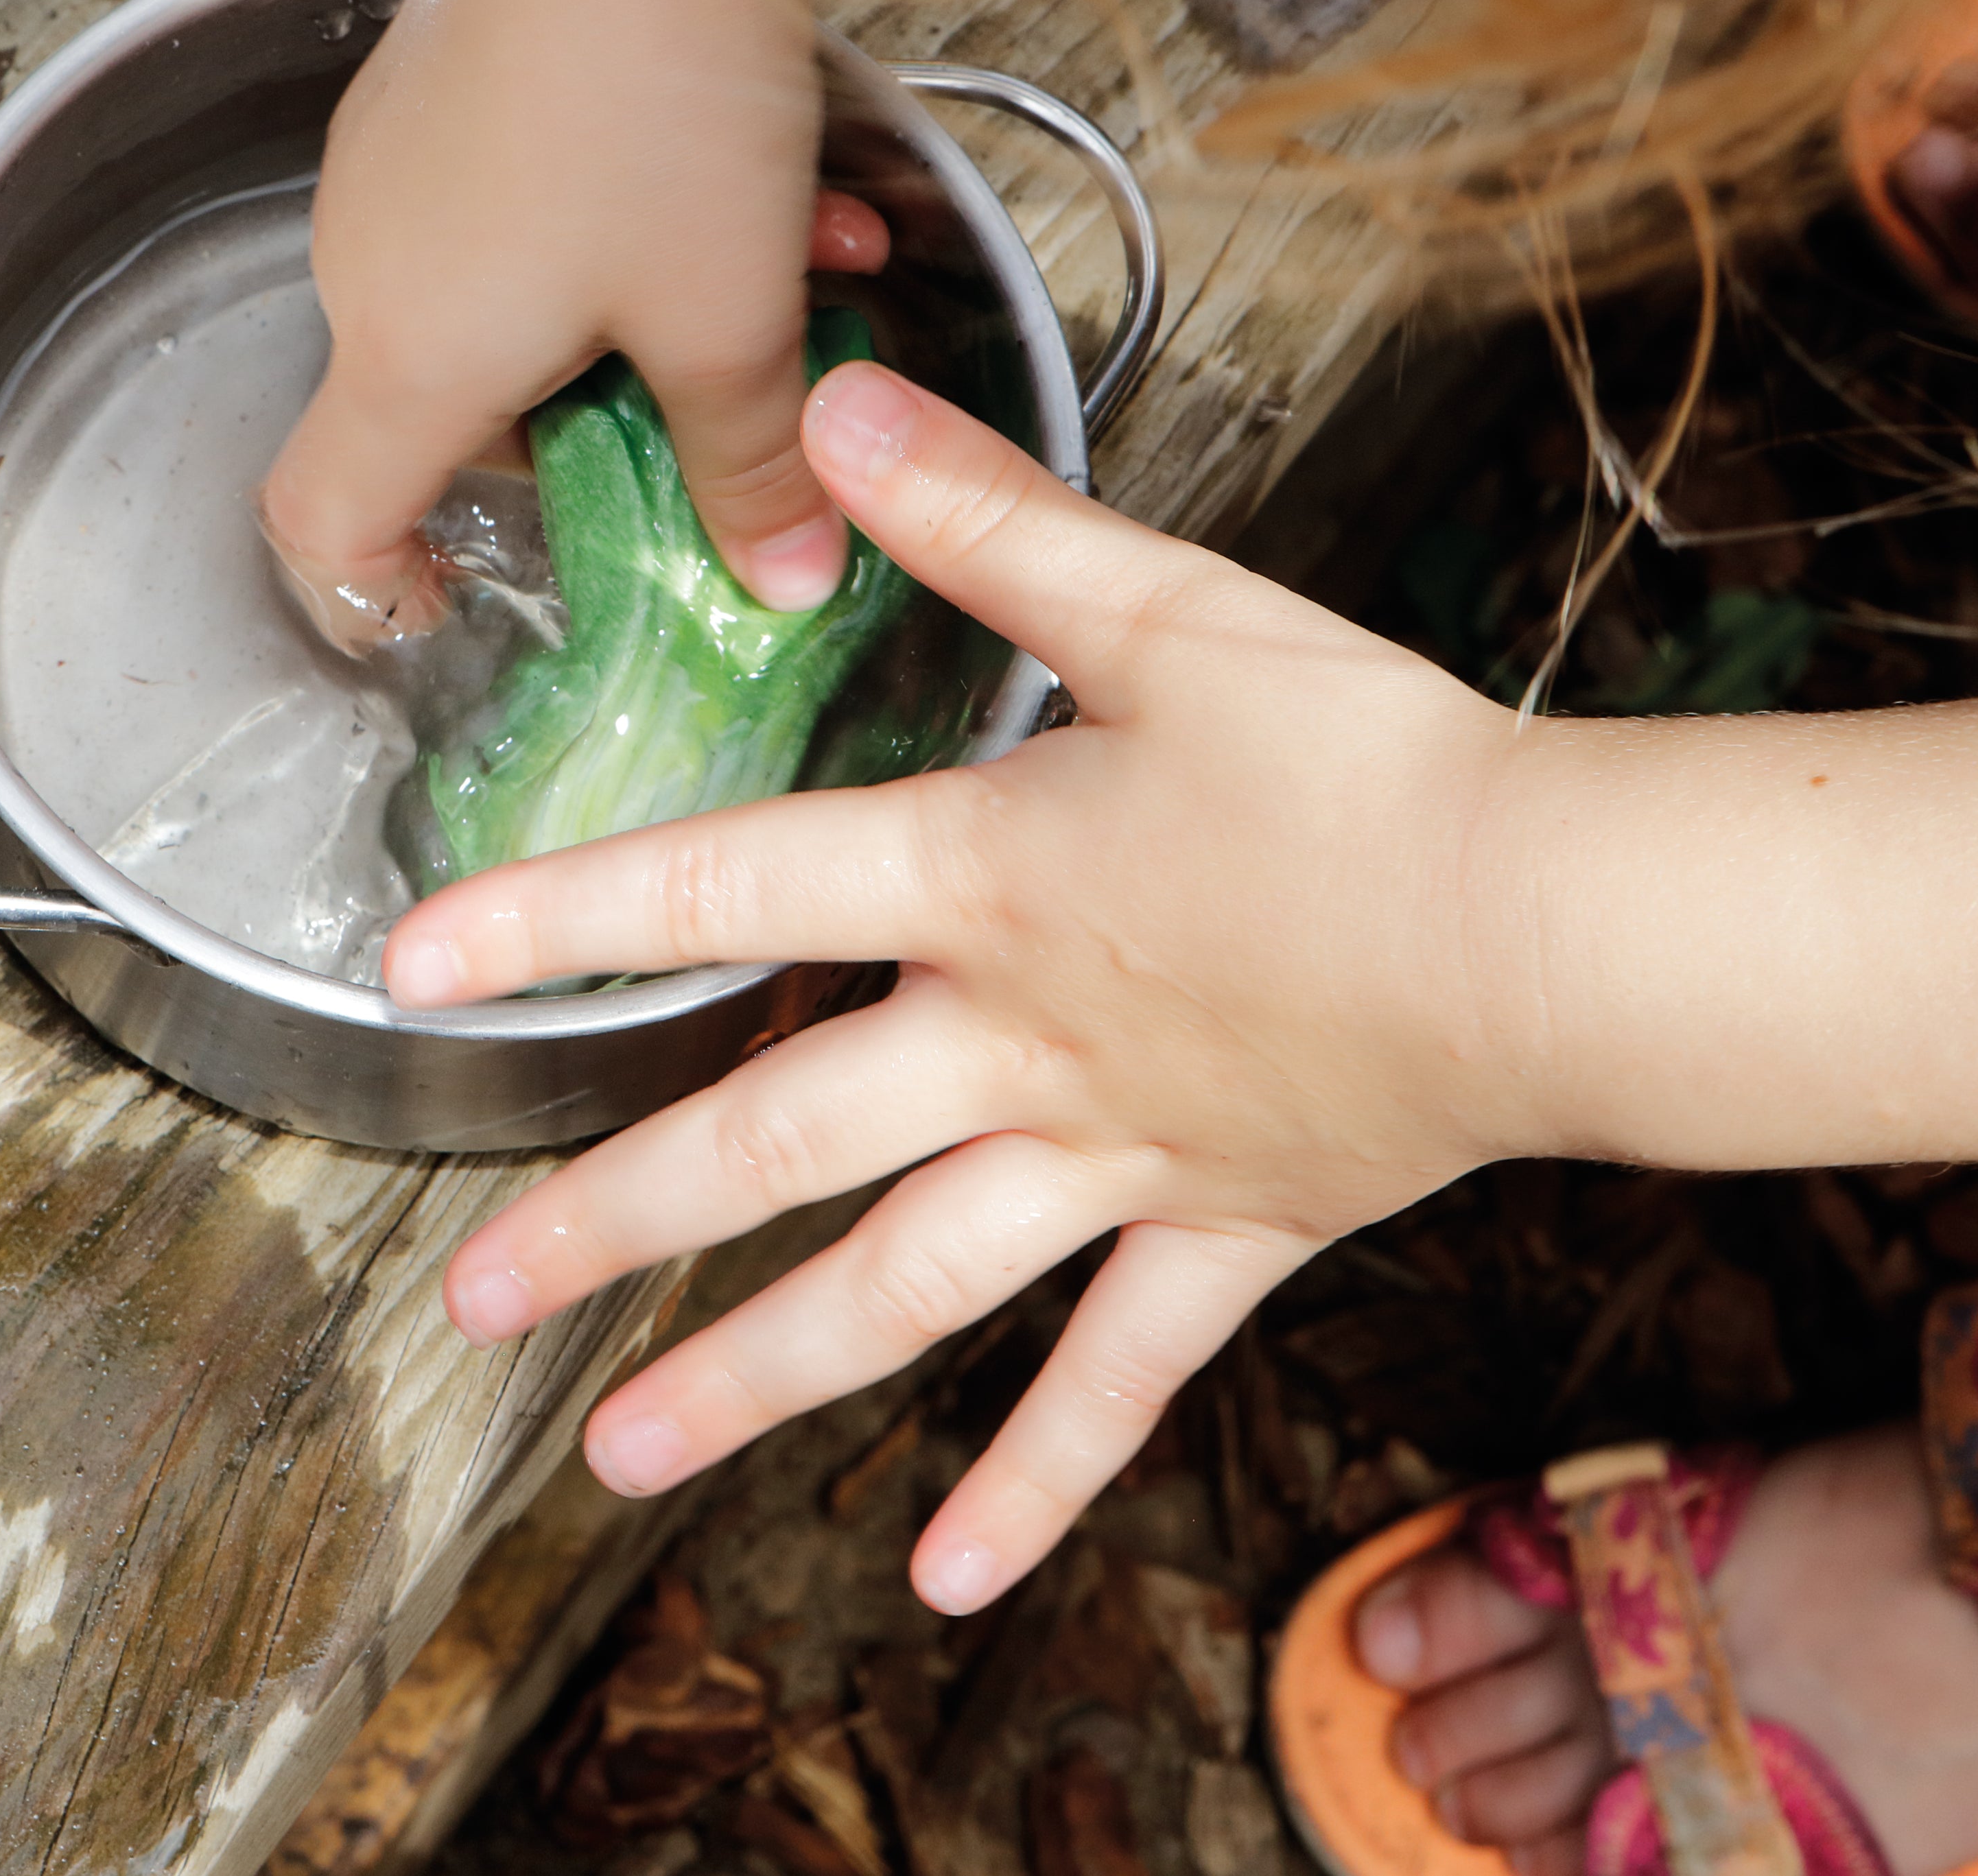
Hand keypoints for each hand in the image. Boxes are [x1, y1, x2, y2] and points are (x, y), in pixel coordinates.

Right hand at [259, 0, 882, 647]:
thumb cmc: (662, 112)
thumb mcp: (732, 322)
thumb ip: (751, 466)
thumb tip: (787, 580)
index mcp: (408, 358)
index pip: (324, 519)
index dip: (370, 588)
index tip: (445, 602)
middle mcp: (367, 261)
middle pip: (454, 401)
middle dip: (596, 418)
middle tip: (726, 403)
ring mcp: (396, 156)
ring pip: (517, 286)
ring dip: (650, 301)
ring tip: (805, 260)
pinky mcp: (443, 71)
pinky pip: (524, 189)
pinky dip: (633, 209)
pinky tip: (769, 169)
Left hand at [381, 360, 1546, 1611]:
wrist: (1561, 926)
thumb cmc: (1376, 765)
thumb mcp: (1169, 609)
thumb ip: (986, 517)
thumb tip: (836, 400)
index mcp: (984, 883)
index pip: (724, 891)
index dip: (559, 921)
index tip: (416, 972)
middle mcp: (1015, 1043)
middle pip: (772, 1144)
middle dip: (608, 1222)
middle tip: (468, 1301)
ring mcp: (1112, 1160)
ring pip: (900, 1288)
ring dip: (757, 1377)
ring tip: (622, 1460)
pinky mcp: (1222, 1234)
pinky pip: (1115, 1381)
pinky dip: (1038, 1480)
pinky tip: (953, 1576)